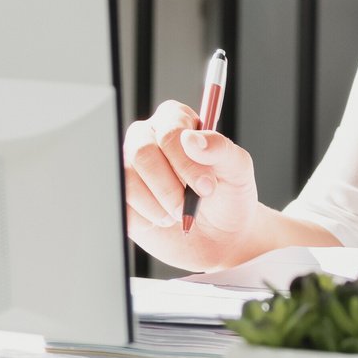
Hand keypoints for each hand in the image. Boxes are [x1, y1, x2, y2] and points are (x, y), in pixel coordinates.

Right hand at [122, 100, 264, 269]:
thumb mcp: (237, 169)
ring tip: (176, 214)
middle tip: (186, 207)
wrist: (219, 236)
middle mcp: (148, 136)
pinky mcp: (121, 192)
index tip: (205, 187)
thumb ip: (220, 148)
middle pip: (142, 153)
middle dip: (168, 188)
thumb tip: (192, 139)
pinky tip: (160, 218)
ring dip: (156, 205)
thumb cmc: (227, 196)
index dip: (185, 162)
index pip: (169, 132)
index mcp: (176, 121)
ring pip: (127, 178)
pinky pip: (120, 201)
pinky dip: (144, 218)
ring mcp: (130, 165)